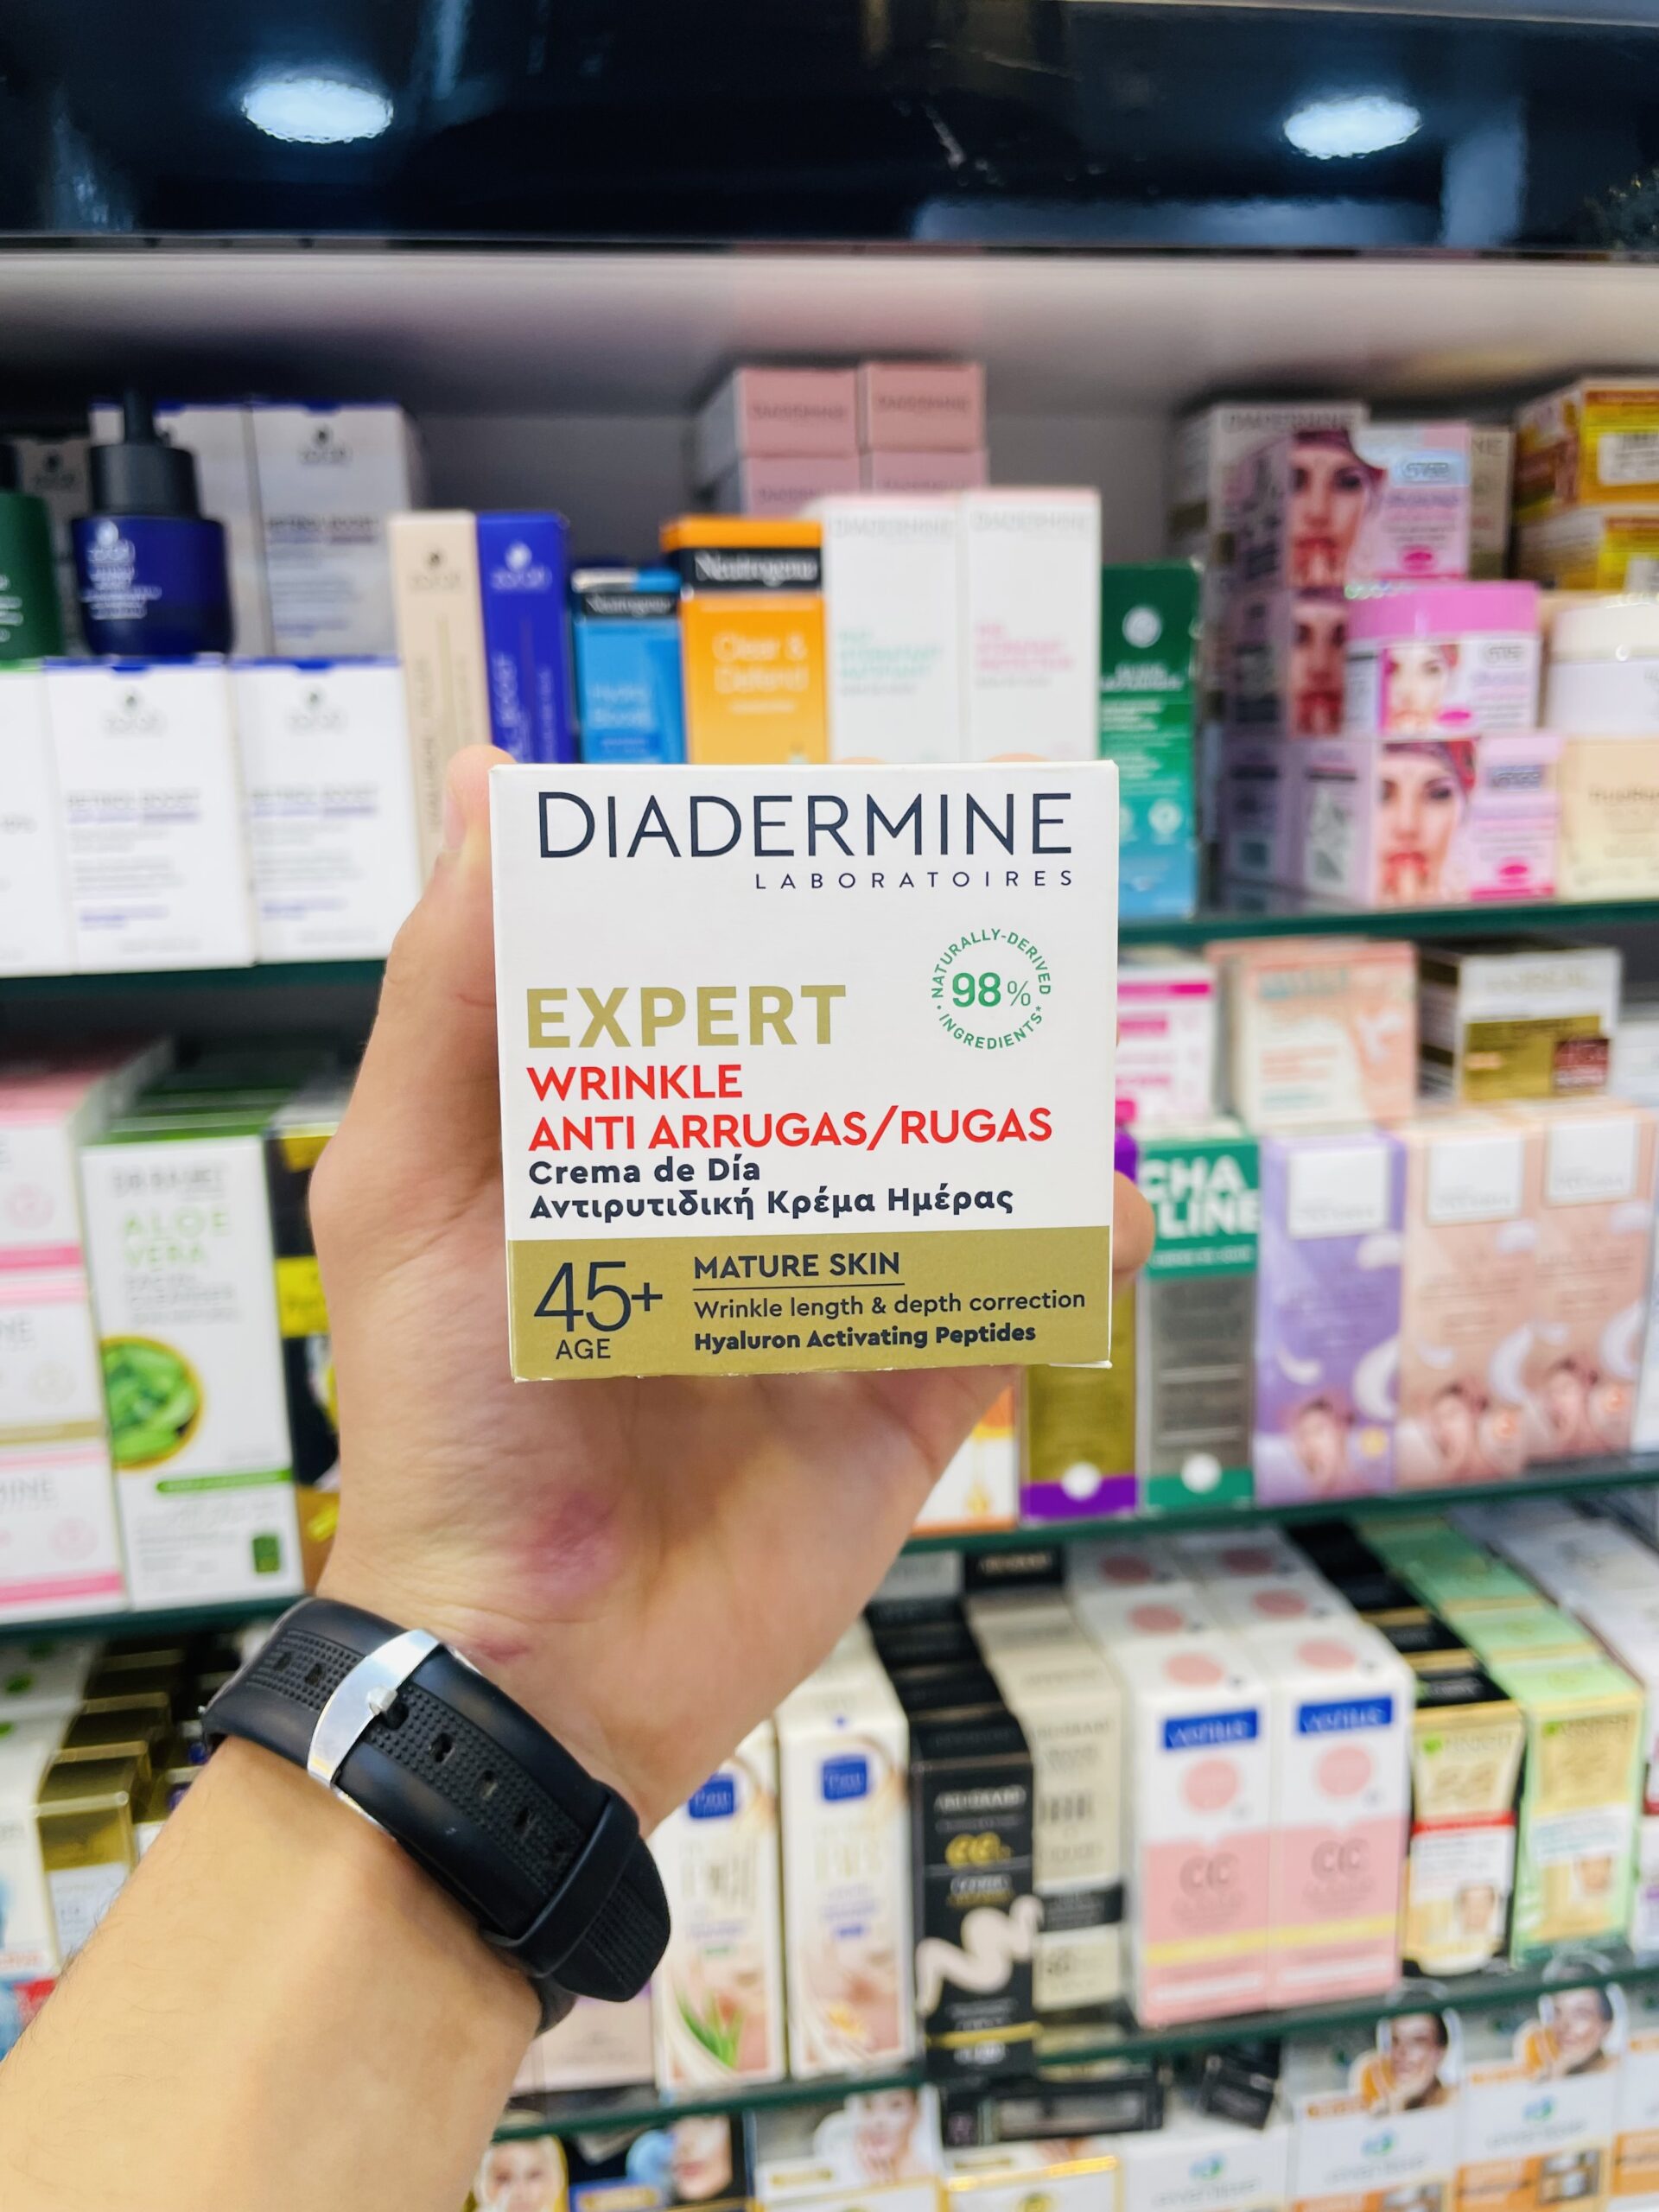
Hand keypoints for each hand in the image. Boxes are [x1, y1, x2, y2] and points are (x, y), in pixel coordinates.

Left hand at [313, 747, 1152, 1826]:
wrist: (533, 1665)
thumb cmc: (446, 1420)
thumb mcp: (412, 1189)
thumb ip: (450, 999)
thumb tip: (494, 787)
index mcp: (620, 1136)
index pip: (704, 977)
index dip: (766, 885)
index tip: (834, 809)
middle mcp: (734, 1197)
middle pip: (848, 1053)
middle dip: (917, 969)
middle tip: (989, 888)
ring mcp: (832, 1293)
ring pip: (948, 1161)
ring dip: (1014, 1091)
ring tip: (1060, 1023)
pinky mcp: (908, 1393)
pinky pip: (1010, 1301)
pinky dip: (1071, 1247)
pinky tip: (1102, 1203)